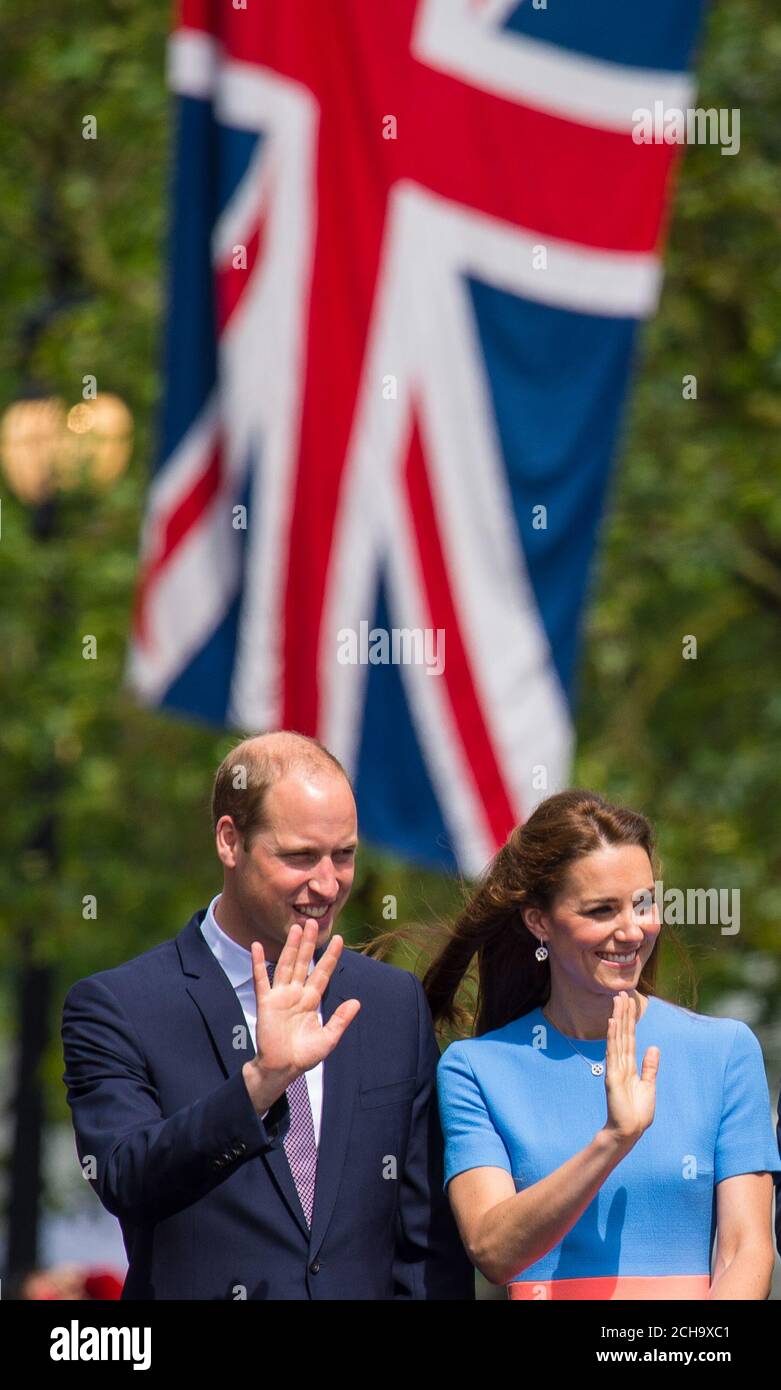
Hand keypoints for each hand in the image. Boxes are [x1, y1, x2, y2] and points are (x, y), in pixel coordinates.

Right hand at [242, 921, 359, 1110]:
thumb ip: (340, 1020)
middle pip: (304, 963)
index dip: (330, 957)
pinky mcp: (266, 1002)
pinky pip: (262, 979)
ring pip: (286, 965)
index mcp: (311, 1000)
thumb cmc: (304, 1055)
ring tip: (295, 928)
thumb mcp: (328, 1038)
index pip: (323, 973)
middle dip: (308, 943)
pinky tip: (258, 947)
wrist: (282, 1068)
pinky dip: (259, 963)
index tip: (339, 939)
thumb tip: (357, 1002)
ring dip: (290, 947)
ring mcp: (280, 996)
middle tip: (312, 923)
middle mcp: (296, 994)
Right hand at [603, 992, 658, 1142]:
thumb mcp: (649, 1086)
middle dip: (623, 1013)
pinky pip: (613, 1052)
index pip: (629, 1038)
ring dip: (618, 1019)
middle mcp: (621, 1064)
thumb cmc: (637, 1112)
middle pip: (623, 1034)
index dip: (630, 1020)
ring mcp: (615, 1068)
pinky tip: (613, 1023)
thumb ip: (650, 1067)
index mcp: (629, 1066)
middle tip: (621, 993)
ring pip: (617, 1038)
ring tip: (617, 1001)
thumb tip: (654, 1047)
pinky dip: (613, 1037)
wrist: (629, 1131)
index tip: (629, 1003)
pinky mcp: (613, 1076)